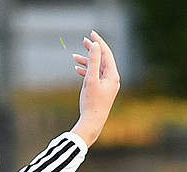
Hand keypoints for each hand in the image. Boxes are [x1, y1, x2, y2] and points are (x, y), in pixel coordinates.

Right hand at [71, 31, 120, 147]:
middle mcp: (113, 79)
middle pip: (103, 59)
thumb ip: (93, 61)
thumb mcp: (90, 79)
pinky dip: (87, 71)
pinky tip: (77, 69)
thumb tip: (95, 45)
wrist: (92, 122)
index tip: (91, 33)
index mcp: (113, 75)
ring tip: (74, 57)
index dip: (99, 42)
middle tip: (83, 40)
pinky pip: (96, 76)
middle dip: (93, 50)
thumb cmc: (91, 102)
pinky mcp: (102, 91)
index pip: (107, 53)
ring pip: (98, 68)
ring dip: (87, 61)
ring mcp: (108, 85)